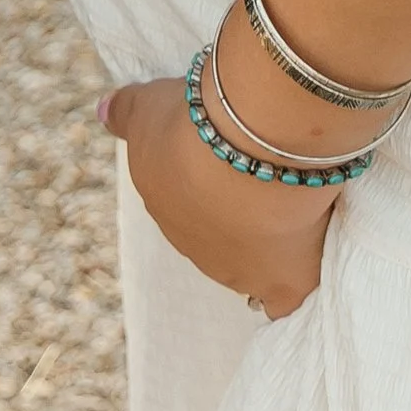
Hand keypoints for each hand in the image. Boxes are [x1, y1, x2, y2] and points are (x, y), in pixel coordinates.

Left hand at [101, 72, 333, 319]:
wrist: (244, 150)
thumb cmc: (191, 126)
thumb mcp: (148, 109)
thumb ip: (125, 113)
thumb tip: (102, 114)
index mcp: (166, 208)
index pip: (184, 202)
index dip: (206, 179)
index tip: (226, 157)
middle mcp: (198, 249)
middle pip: (218, 235)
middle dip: (237, 210)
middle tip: (264, 172)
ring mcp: (242, 272)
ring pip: (253, 264)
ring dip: (269, 239)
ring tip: (295, 200)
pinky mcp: (286, 282)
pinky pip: (288, 300)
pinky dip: (295, 289)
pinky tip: (308, 272)